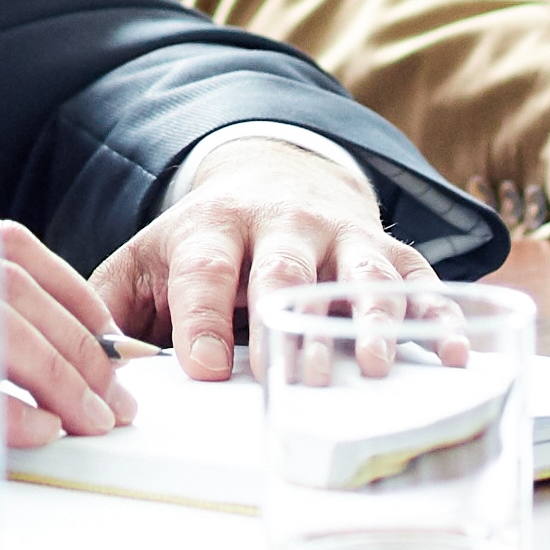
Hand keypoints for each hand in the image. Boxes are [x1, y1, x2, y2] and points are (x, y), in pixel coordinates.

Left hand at [90, 130, 418, 382]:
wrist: (275, 175)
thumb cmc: (203, 242)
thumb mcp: (144, 262)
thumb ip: (112, 312)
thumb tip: (97, 369)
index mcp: (213, 226)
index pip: (205, 270)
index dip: (203, 318)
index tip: (205, 369)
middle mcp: (282, 223)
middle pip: (286, 265)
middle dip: (290, 319)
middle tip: (295, 374)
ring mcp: (340, 235)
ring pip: (360, 273)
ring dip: (371, 317)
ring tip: (375, 364)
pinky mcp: (386, 248)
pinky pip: (420, 280)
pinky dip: (439, 315)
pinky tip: (452, 351)